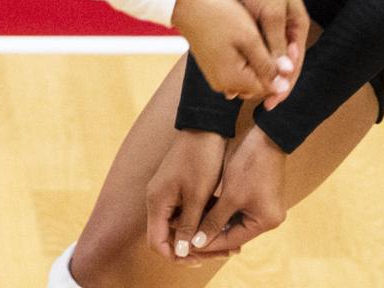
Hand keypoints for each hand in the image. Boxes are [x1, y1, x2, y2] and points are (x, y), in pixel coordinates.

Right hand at [145, 129, 226, 262]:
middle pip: (169, 235)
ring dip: (199, 233)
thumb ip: (187, 225)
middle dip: (192, 247)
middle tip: (220, 252)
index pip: (158, 242)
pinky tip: (221, 221)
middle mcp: (158, 199)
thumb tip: (180, 252)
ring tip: (226, 240)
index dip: (176, 255)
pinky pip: (186, 210)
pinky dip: (201, 218)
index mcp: (157, 202)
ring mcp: (167, 192)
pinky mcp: (178, 186)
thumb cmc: (201, 158)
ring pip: (180, 224)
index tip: (199, 258)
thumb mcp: (197, 195)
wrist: (205, 125)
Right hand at [170, 0, 279, 100]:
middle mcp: (224, 85)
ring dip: (258, 63)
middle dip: (270, 68)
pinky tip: (247, 41)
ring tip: (260, 39)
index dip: (281, 72)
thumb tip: (283, 87)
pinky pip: (237, 71)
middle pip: (258, 85)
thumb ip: (267, 64)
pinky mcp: (214, 68)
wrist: (188, 6)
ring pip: (249, 77)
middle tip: (271, 40)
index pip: (269, 88)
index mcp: (234, 80)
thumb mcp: (250, 38)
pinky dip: (246, 60)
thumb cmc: (220, 17)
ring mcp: (217, 77)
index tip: (284, 49)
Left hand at [190, 125, 287, 254]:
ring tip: (190, 224)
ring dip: (214, 222)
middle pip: (233, 233)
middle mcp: (267, 220)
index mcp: (265, 223)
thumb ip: (214, 221)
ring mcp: (264, 209)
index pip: (231, 241)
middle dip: (210, 233)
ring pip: (233, 222)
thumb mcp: (230, 196)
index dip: (209, 243)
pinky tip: (202, 211)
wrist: (265, 138)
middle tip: (186, 235)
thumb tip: (198, 242)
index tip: (187, 244)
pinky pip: (237, 211)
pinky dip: (222, 211)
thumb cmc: (249, 166)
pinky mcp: (258, 198)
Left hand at [216, 0, 308, 108]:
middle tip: (260, 103)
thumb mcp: (271, 15)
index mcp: (296, 26)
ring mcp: (265, 27)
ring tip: (244, 92)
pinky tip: (235, 73)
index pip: (295, 63)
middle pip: (279, 64)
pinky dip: (245, 60)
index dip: (285, 84)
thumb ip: (276, 45)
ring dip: (256, 73)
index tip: (273, 101)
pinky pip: (249, 47)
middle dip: (271, 82)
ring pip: (262, 57)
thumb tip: (285, 74)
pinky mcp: (248, 23)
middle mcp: (283, 29)